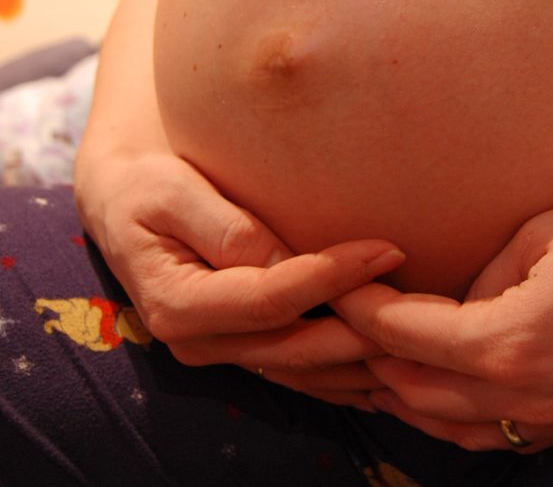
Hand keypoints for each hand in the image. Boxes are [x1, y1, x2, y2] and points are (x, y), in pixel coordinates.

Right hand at [75, 147, 404, 408]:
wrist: (125, 199)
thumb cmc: (148, 181)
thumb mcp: (170, 191)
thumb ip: (225, 228)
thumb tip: (279, 258)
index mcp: (177, 304)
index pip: (271, 301)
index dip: (332, 278)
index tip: (388, 248)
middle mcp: (199, 342)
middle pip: (297, 347)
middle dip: (364, 330)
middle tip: (428, 306)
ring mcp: (223, 353)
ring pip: (305, 371)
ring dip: (364, 361)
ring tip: (426, 336)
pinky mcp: (243, 350)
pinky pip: (303, 372)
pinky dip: (349, 372)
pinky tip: (396, 360)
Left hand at [334, 187, 552, 449]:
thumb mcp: (546, 232)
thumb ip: (484, 278)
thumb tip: (455, 302)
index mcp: (514, 342)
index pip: (406, 336)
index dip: (363, 307)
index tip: (340, 281)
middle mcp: (532, 396)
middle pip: (417, 391)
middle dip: (371, 355)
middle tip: (346, 318)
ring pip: (453, 429)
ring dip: (407, 394)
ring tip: (378, 359)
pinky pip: (500, 437)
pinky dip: (456, 417)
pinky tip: (445, 390)